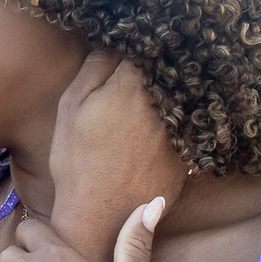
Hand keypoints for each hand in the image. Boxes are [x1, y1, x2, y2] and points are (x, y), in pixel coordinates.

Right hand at [49, 51, 184, 261]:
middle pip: (169, 72)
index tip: (131, 53)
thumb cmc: (77, 162)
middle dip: (159, 70)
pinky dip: (179, 127)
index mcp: (133, 84)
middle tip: (141, 78)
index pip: (145, 48)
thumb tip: (113, 44)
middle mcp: (165, 101)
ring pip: (182, 99)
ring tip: (150, 110)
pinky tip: (157, 139)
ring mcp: (182, 128)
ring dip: (172, 97)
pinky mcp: (190, 154)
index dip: (138, 48)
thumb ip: (93, 68)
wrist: (101, 217)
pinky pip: (190, 129)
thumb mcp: (70, 108)